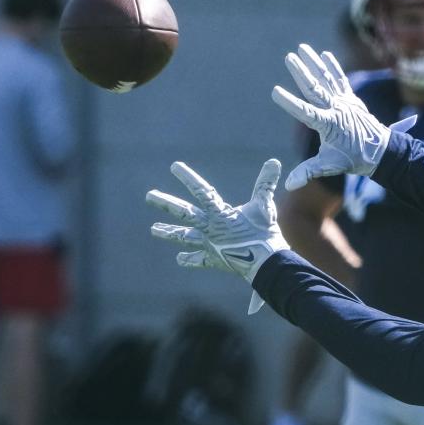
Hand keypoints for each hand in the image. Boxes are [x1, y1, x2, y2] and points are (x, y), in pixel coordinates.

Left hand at [146, 159, 289, 283]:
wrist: (265, 263)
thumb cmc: (265, 233)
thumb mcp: (265, 206)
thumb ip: (265, 184)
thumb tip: (274, 161)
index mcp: (221, 214)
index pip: (202, 191)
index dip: (188, 178)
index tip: (174, 167)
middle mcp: (210, 228)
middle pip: (184, 214)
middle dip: (166, 204)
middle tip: (149, 196)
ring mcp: (210, 245)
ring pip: (184, 237)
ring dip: (168, 233)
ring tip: (153, 230)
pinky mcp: (214, 259)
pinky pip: (198, 259)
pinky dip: (189, 259)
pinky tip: (179, 259)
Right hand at [271, 44, 391, 189]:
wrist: (380, 152)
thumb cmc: (352, 159)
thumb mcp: (330, 167)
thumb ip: (308, 172)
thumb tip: (289, 184)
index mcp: (329, 124)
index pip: (306, 112)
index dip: (290, 102)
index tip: (275, 92)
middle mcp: (337, 109)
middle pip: (315, 88)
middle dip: (301, 72)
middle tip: (288, 57)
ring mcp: (345, 102)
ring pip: (327, 79)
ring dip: (314, 63)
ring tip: (301, 48)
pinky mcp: (351, 98)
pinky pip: (341, 79)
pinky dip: (333, 67)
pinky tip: (324, 55)